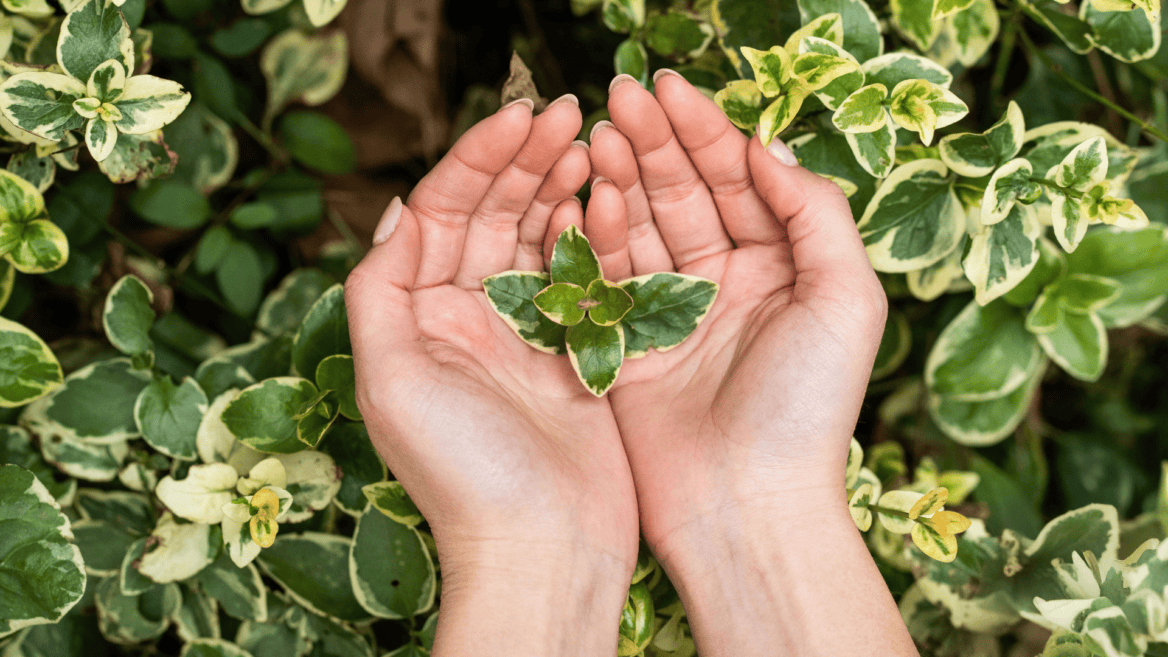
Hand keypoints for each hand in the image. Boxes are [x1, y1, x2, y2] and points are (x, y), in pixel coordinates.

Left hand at [345, 97, 637, 655]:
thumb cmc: (463, 472)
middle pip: (491, 214)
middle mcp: (467, 315)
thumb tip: (397, 206)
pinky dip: (588, 234)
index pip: (443, 211)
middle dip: (523, 159)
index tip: (521, 117)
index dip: (478, 158)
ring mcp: (523, 332)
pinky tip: (603, 200)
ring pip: (536, 236)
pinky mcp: (573, 352)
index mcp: (420, 314)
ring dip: (557, 185)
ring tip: (588, 142)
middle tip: (565, 111)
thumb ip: (381, 287)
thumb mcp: (392, 379)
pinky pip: (578, 276)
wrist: (545, 549)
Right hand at [586, 72, 915, 654]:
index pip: (738, 180)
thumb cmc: (806, 409)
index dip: (706, 131)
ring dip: (620, 178)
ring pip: (642, 227)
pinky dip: (595, 235)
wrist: (744, 505)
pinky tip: (585, 195)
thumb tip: (768, 145)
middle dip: (654, 142)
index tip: (669, 87)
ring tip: (597, 134)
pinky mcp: (626, 346)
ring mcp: (671, 313)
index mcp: (782, 268)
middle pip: (685, 193)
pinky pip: (606, 277)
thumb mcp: (844, 299)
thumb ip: (816, 212)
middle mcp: (725, 283)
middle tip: (619, 94)